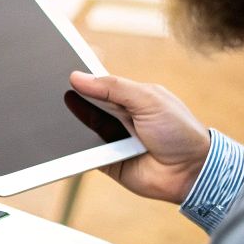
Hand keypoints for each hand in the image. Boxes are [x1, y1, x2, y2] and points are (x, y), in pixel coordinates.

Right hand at [68, 71, 210, 203]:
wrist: (190, 172)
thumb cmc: (179, 132)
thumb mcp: (149, 100)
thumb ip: (114, 87)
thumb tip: (78, 77)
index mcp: (130, 96)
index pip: (99, 82)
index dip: (81, 77)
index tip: (60, 71)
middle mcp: (118, 115)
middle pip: (86, 103)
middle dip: (72, 98)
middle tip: (53, 93)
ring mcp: (111, 138)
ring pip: (80, 127)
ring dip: (71, 124)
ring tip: (57, 118)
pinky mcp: (105, 160)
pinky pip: (83, 152)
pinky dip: (74, 148)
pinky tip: (64, 141)